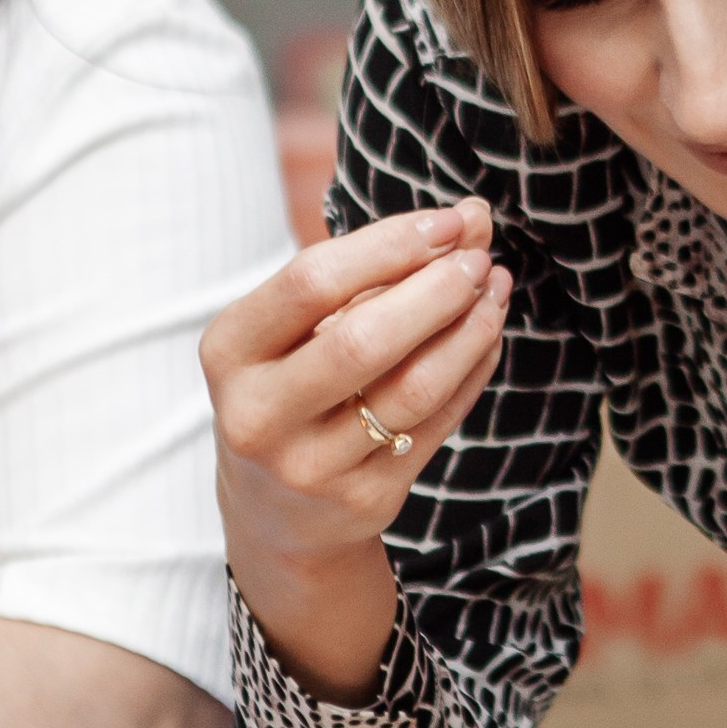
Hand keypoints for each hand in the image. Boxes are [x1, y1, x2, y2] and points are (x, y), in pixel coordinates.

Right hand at [203, 201, 510, 700]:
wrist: (279, 512)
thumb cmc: (290, 389)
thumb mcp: (297, 329)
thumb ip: (374, 269)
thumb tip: (472, 215)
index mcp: (230, 352)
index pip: (311, 282)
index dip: (389, 244)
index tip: (448, 221)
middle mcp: (260, 414)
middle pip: (365, 339)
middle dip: (436, 289)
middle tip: (479, 257)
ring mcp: (313, 465)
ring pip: (413, 387)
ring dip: (470, 329)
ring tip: (496, 288)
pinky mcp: (366, 497)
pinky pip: (437, 422)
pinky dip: (474, 369)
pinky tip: (489, 332)